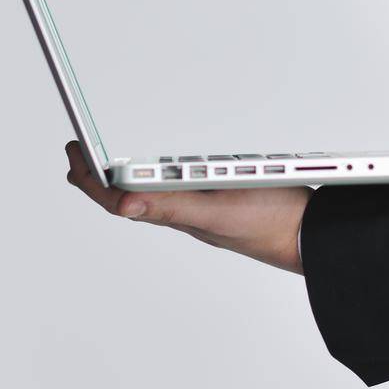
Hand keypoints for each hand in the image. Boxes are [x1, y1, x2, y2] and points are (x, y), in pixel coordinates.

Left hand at [65, 142, 308, 273]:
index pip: (121, 197)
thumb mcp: (215, 209)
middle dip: (102, 177)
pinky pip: (185, 188)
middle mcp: (187, 211)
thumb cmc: (271, 225)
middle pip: (132, 195)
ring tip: (111, 167)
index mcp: (178, 211)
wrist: (315, 236)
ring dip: (130, 179)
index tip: (73, 152)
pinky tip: (169, 174)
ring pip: (156, 193)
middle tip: (80, 156)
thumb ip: (169, 205)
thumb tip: (121, 204)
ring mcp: (206, 208)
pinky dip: (165, 177)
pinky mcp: (227, 201)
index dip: (92, 177)